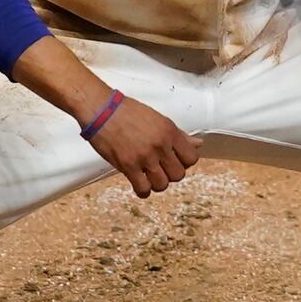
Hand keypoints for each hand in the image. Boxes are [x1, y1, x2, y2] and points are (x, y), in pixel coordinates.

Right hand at [85, 97, 201, 197]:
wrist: (102, 110)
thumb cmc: (130, 112)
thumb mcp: (159, 119)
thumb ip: (179, 135)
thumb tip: (198, 144)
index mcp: (169, 132)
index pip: (191, 159)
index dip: (184, 163)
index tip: (174, 160)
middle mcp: (160, 146)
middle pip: (178, 175)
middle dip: (171, 174)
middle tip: (161, 168)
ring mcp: (144, 157)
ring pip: (162, 185)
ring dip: (157, 183)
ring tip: (149, 176)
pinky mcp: (127, 166)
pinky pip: (143, 189)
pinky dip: (143, 191)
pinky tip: (139, 184)